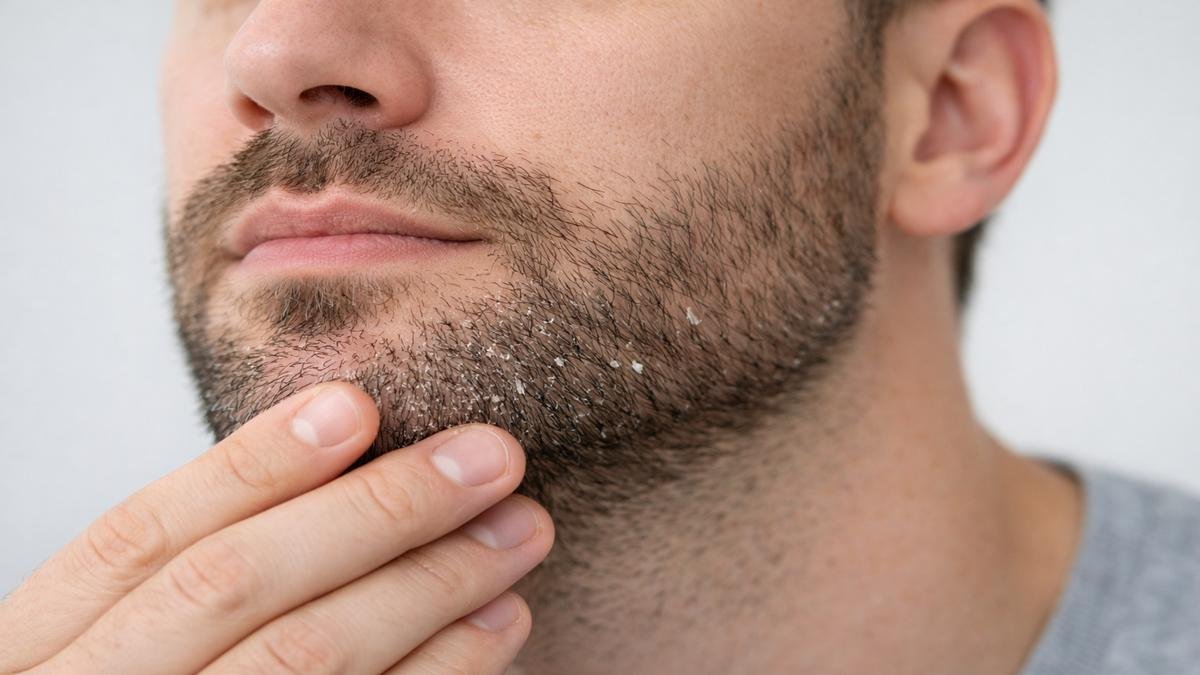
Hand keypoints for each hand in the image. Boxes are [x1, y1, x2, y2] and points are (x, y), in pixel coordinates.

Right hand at [0, 381, 552, 673]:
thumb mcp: (104, 650)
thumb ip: (189, 580)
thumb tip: (338, 467)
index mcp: (35, 656)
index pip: (143, 536)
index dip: (252, 464)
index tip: (357, 405)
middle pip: (239, 585)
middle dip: (377, 511)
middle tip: (491, 458)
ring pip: (309, 661)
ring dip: (431, 585)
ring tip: (518, 531)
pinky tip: (496, 629)